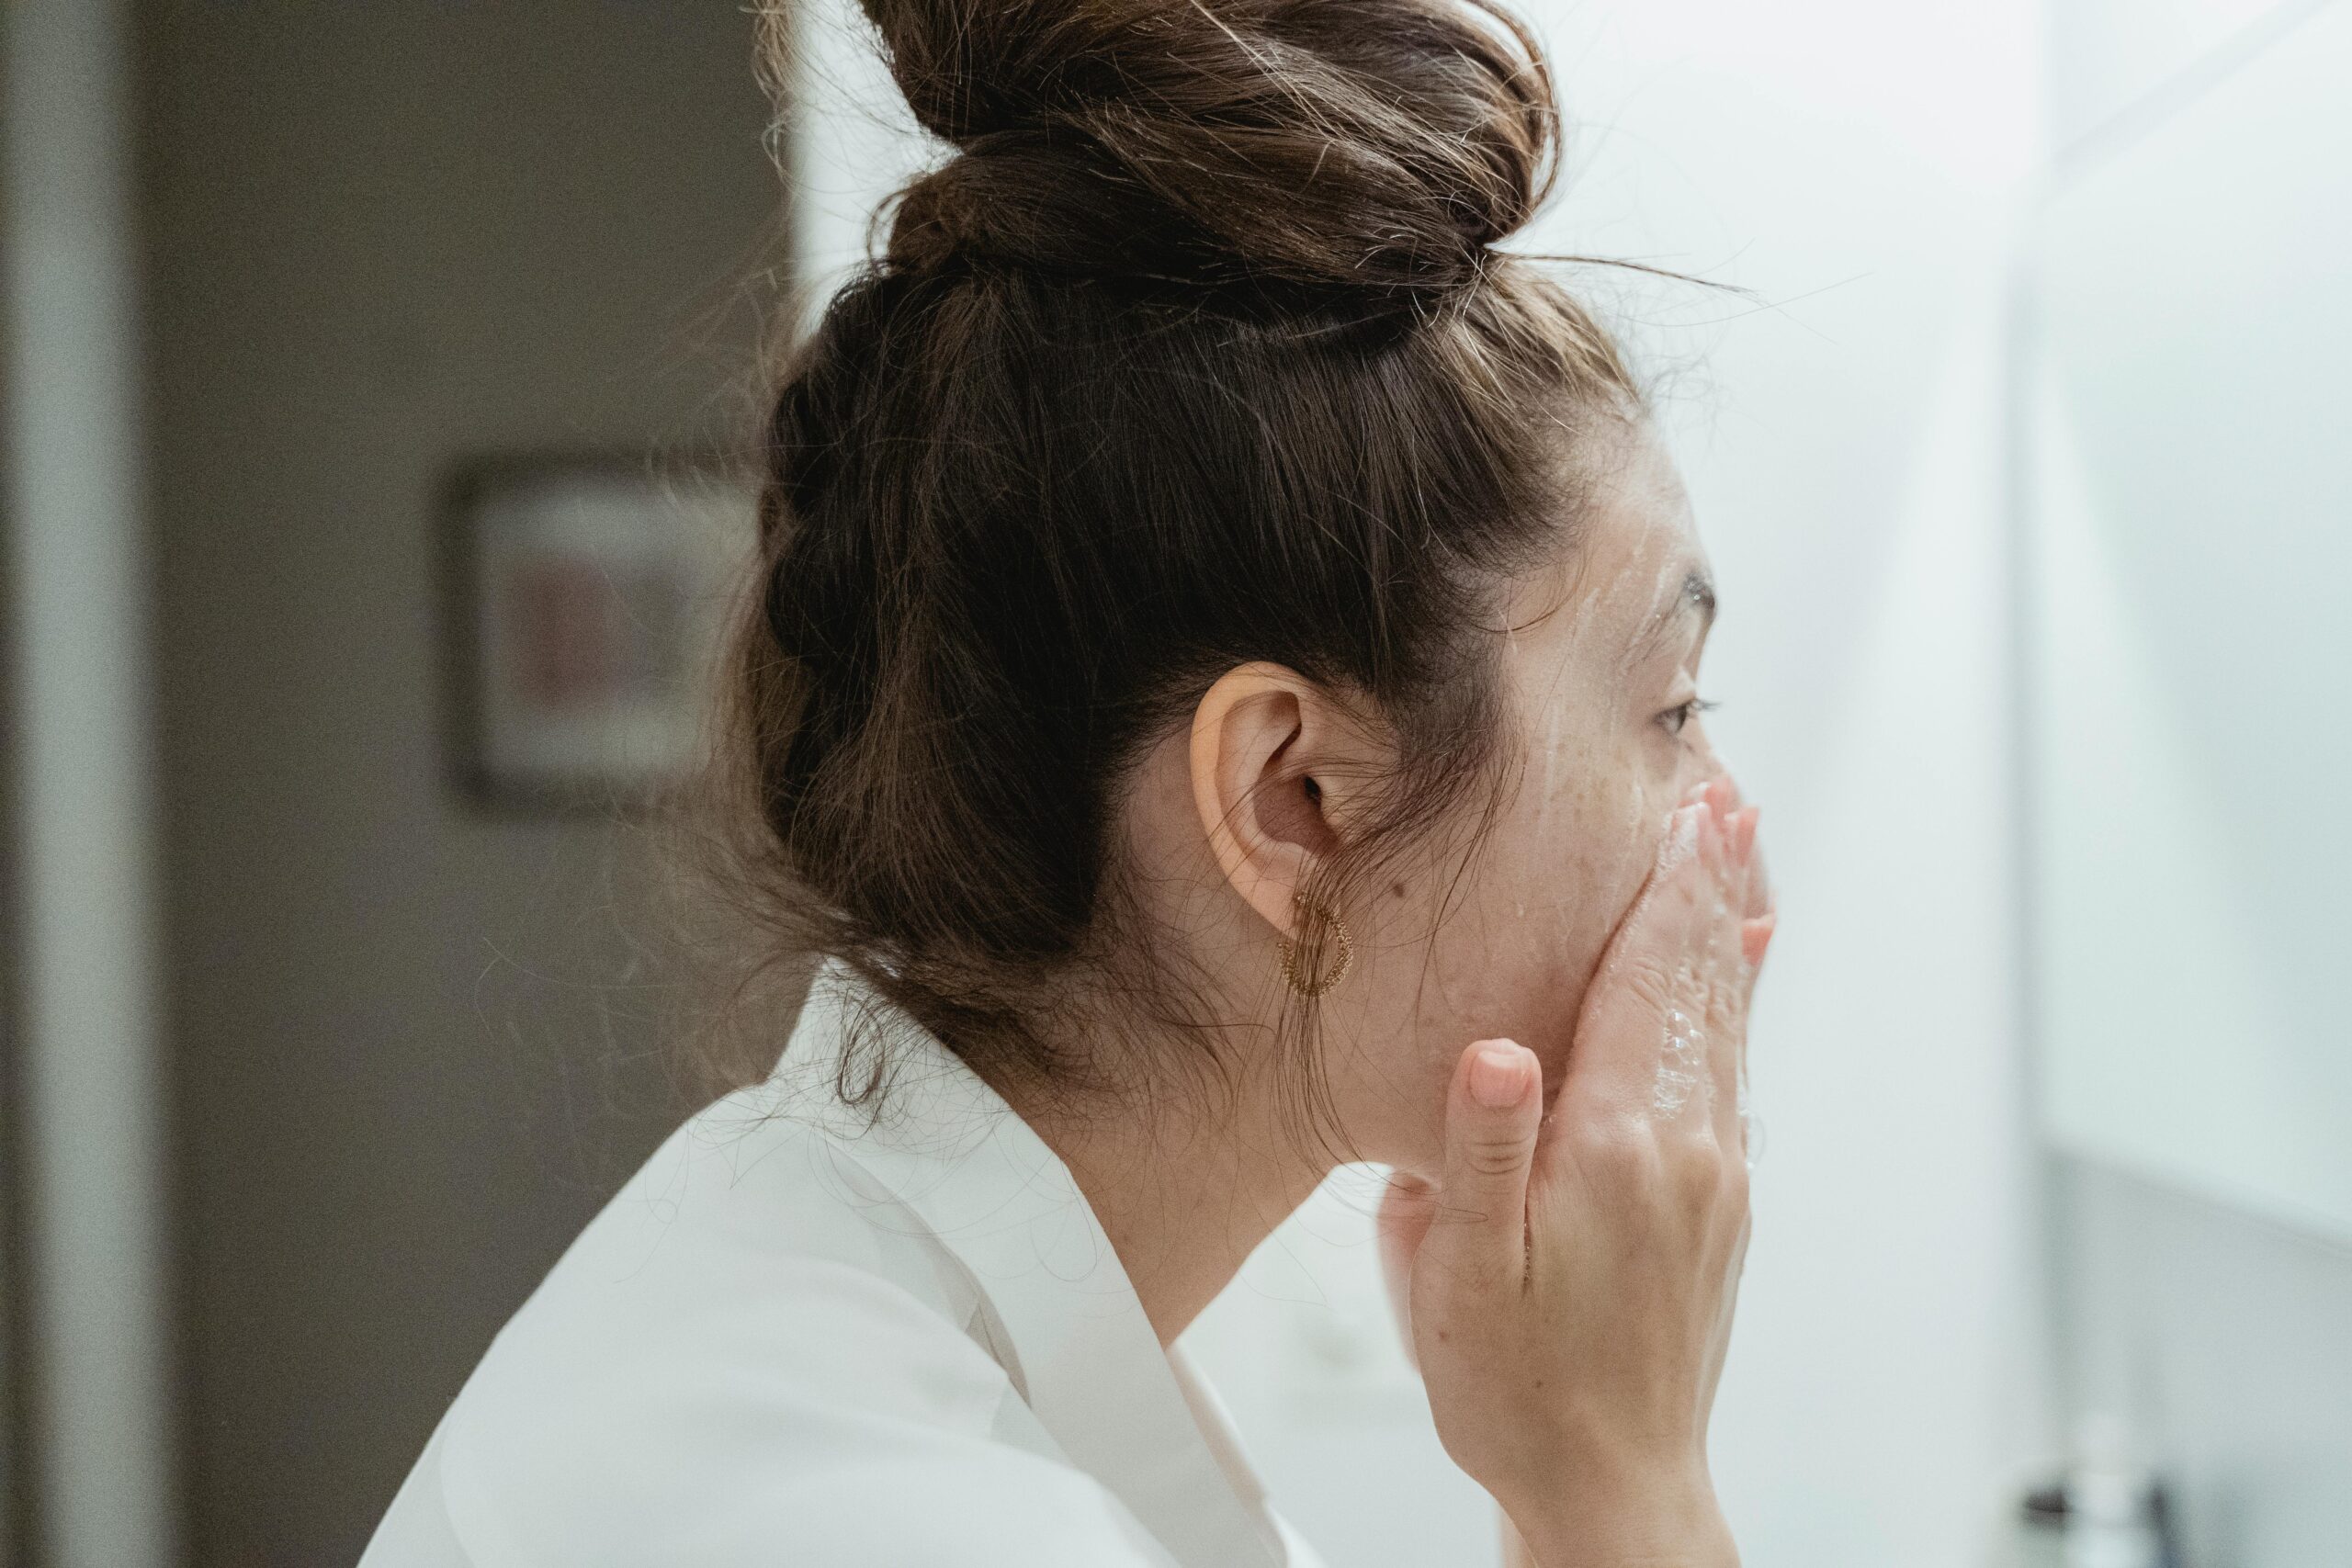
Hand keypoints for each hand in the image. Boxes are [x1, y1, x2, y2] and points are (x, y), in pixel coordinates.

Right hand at [1377, 776, 1772, 1567]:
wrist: (1611, 1487)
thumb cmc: (1519, 1390)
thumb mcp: (1459, 1276)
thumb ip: (1478, 1152)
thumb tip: (1492, 1050)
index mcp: (1616, 1148)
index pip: (1646, 985)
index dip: (1663, 892)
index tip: (1686, 812)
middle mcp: (1686, 1151)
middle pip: (1701, 986)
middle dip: (1709, 887)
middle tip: (1726, 803)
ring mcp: (1714, 1180)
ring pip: (1726, 1026)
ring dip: (1727, 935)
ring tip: (1737, 862)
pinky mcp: (1718, 1209)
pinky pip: (1731, 1075)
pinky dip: (1731, 1006)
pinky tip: (1730, 984)